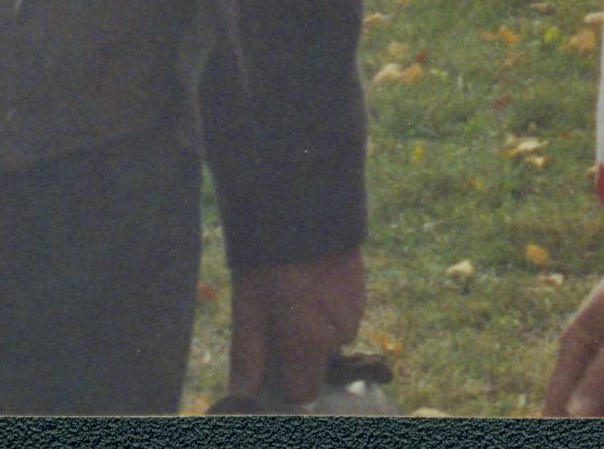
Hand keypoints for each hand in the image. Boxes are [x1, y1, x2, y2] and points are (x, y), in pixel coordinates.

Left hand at [229, 248, 366, 407]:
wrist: (303, 209)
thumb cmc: (269, 261)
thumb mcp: (248, 307)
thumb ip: (247, 355)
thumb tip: (242, 393)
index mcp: (308, 344)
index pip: (304, 393)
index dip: (286, 384)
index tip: (273, 367)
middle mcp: (338, 335)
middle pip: (317, 363)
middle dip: (300, 352)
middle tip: (278, 319)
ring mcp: (354, 311)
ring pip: (332, 337)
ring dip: (316, 327)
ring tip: (294, 293)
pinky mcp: (361, 289)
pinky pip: (343, 314)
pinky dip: (329, 307)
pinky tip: (311, 281)